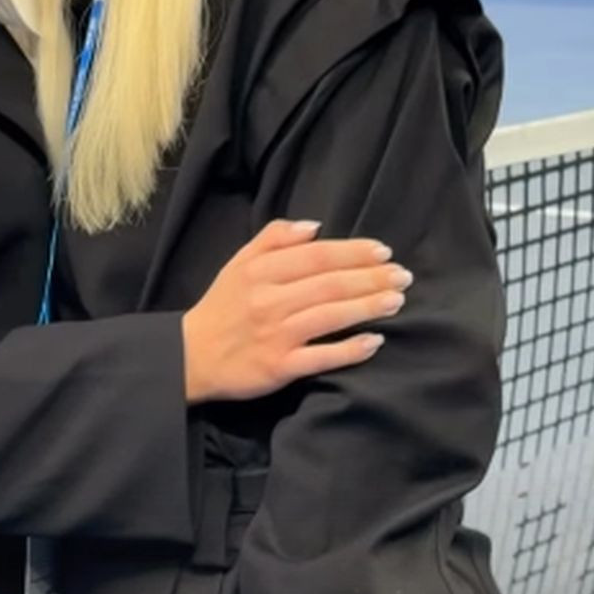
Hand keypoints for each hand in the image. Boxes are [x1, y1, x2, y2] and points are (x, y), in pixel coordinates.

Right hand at [181, 220, 410, 402]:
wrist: (191, 356)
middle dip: (371, 278)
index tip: (383, 251)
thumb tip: (316, 227)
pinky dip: (349, 349)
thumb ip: (274, 238)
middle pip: (329, 284)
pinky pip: (321, 357)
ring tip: (397, 301)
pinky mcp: (278, 367)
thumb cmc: (222, 306)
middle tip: (403, 276)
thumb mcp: (238, 262)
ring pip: (330, 316)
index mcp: (261, 270)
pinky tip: (373, 342)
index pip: (317, 256)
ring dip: (367, 308)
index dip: (353, 252)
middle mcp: (270, 299)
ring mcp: (276, 335)